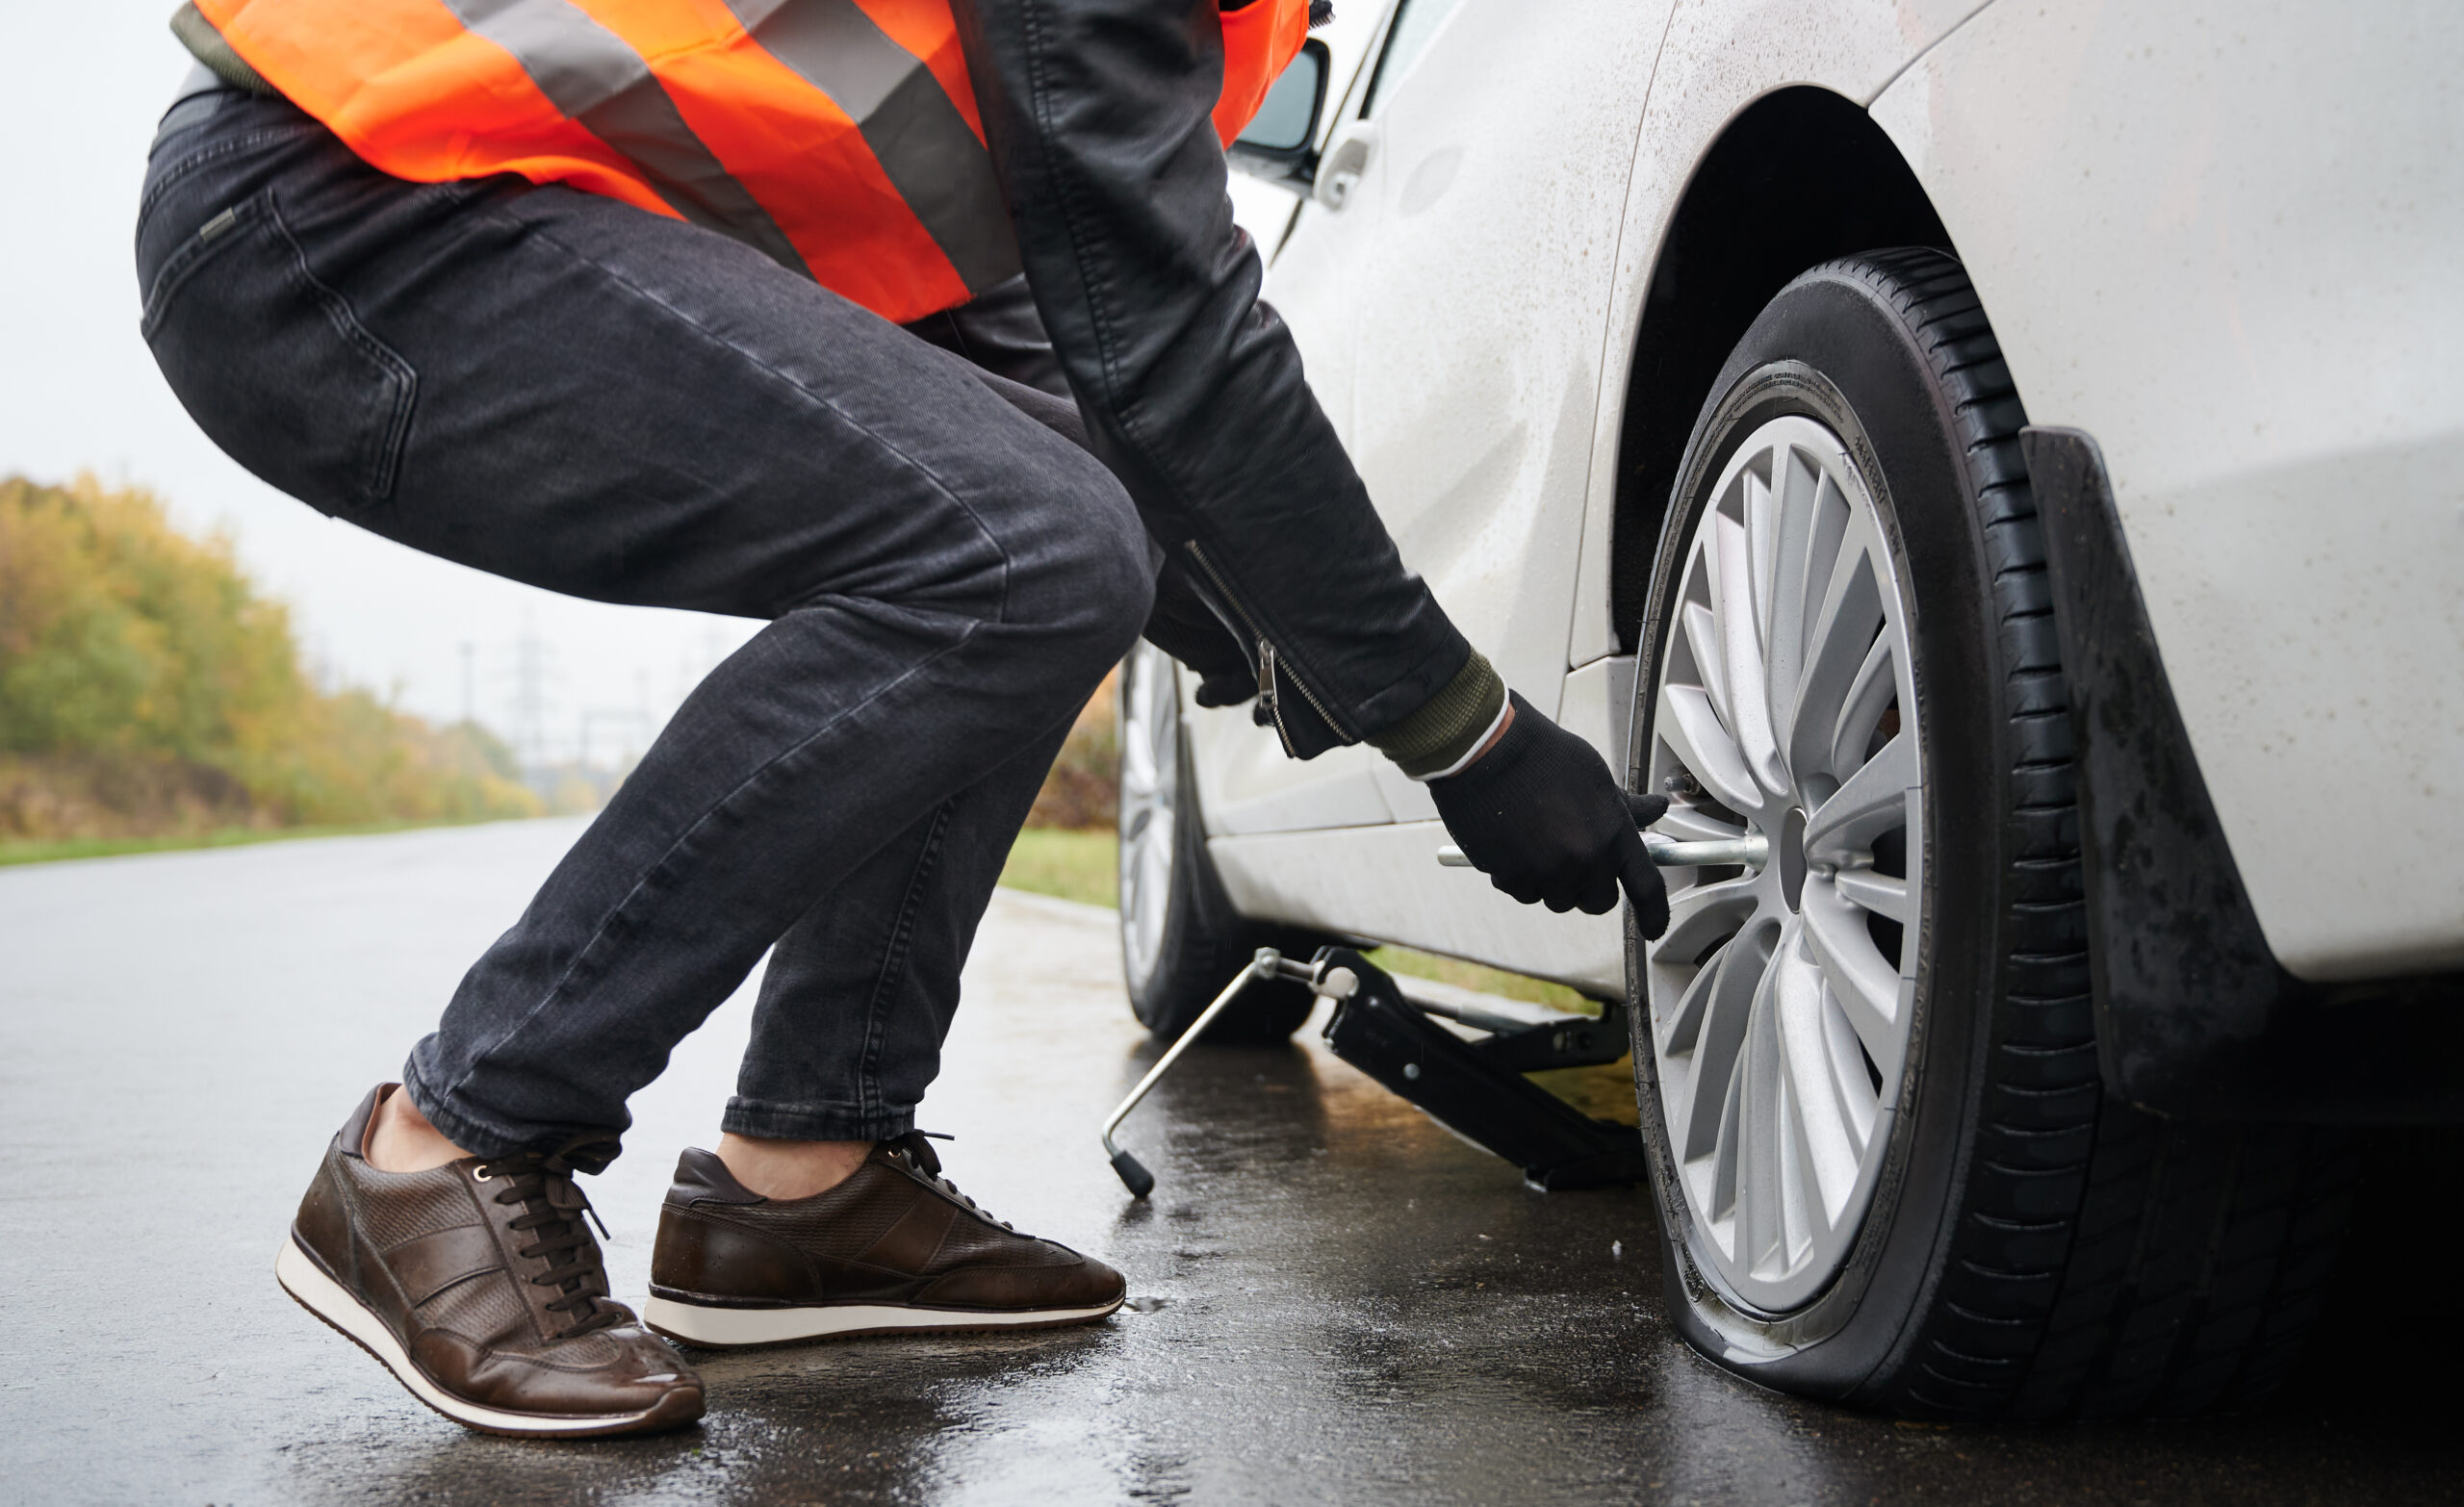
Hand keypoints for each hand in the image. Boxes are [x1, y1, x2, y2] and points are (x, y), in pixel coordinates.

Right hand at [1426, 692, 1671, 935]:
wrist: (1488, 750)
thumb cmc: (1542, 756)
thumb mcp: (1596, 777)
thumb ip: (1626, 807)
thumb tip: (1656, 809)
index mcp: (1613, 833)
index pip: (1647, 888)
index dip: (1653, 915)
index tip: (1652, 928)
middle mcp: (1585, 860)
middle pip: (1598, 902)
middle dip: (1589, 888)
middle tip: (1575, 860)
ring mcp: (1547, 872)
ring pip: (1557, 900)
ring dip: (1551, 882)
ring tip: (1538, 841)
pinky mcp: (1512, 877)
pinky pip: (1524, 893)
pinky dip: (1520, 876)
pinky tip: (1515, 842)